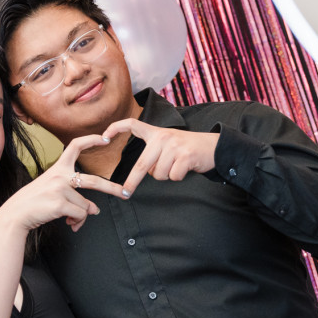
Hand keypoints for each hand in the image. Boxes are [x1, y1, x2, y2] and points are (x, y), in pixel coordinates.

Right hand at [1, 134, 124, 231]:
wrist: (15, 215)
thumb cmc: (34, 203)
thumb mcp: (53, 192)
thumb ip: (74, 196)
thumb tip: (94, 209)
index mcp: (58, 168)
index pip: (75, 146)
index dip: (91, 140)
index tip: (106, 138)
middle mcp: (60, 175)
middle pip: (95, 181)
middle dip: (113, 188)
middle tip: (125, 194)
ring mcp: (60, 189)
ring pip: (86, 206)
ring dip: (81, 217)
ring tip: (72, 221)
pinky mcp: (60, 203)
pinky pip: (79, 214)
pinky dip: (76, 221)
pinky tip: (68, 223)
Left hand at [102, 119, 218, 196]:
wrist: (214, 146)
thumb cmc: (189, 148)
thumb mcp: (170, 143)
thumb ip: (154, 152)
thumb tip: (143, 172)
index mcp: (156, 132)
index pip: (132, 124)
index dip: (116, 128)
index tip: (103, 137)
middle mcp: (163, 137)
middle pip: (142, 164)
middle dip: (132, 181)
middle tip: (126, 193)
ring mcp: (174, 146)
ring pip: (159, 174)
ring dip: (167, 175)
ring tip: (178, 165)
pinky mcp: (185, 156)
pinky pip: (173, 176)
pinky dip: (179, 176)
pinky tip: (186, 168)